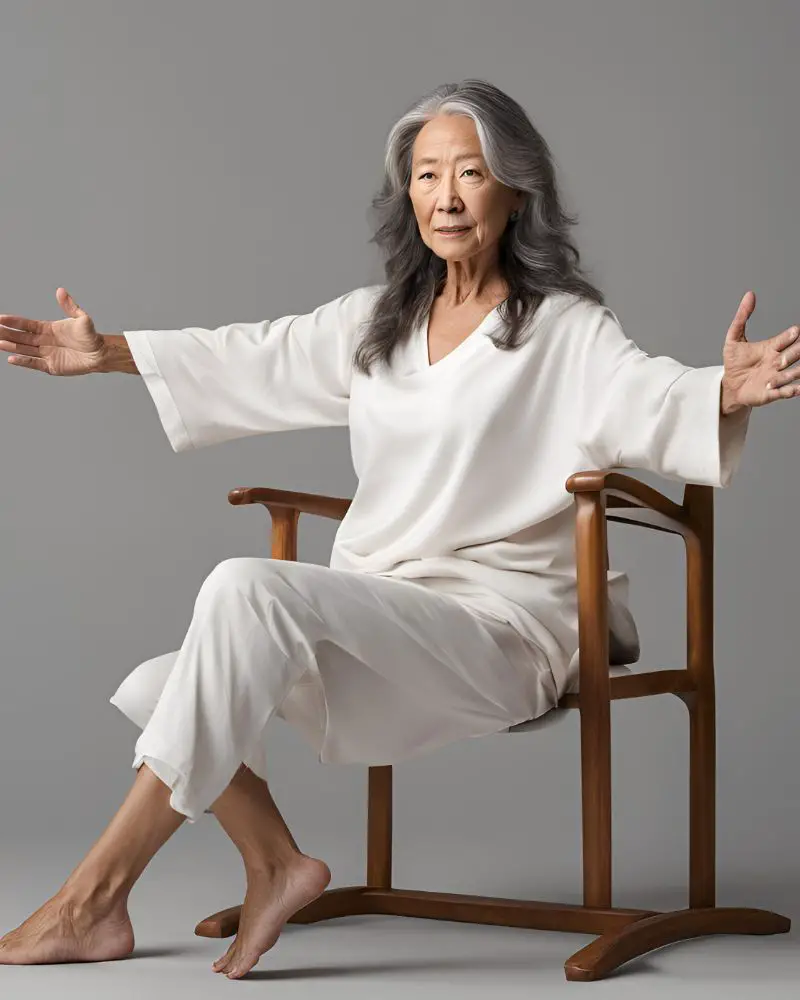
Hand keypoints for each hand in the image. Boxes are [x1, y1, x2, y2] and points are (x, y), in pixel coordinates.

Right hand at [0, 288, 105, 375]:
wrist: (100, 354)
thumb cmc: (91, 336)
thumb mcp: (81, 318)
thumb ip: (70, 306)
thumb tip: (61, 291)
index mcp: (48, 329)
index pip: (26, 325)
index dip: (14, 322)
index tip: (0, 318)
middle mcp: (44, 341)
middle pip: (21, 337)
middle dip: (7, 333)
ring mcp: (46, 354)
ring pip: (24, 349)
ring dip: (11, 346)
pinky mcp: (51, 366)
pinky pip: (34, 363)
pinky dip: (23, 361)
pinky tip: (11, 359)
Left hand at [722, 290, 799, 412]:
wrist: (730, 385)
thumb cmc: (735, 362)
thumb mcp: (734, 338)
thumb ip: (742, 317)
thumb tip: (749, 294)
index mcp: (772, 348)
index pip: (784, 340)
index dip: (789, 336)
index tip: (795, 331)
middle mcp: (778, 362)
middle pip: (793, 355)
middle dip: (797, 351)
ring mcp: (777, 377)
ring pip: (793, 373)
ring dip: (796, 371)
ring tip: (798, 370)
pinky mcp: (772, 393)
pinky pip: (785, 392)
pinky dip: (792, 390)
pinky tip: (796, 389)